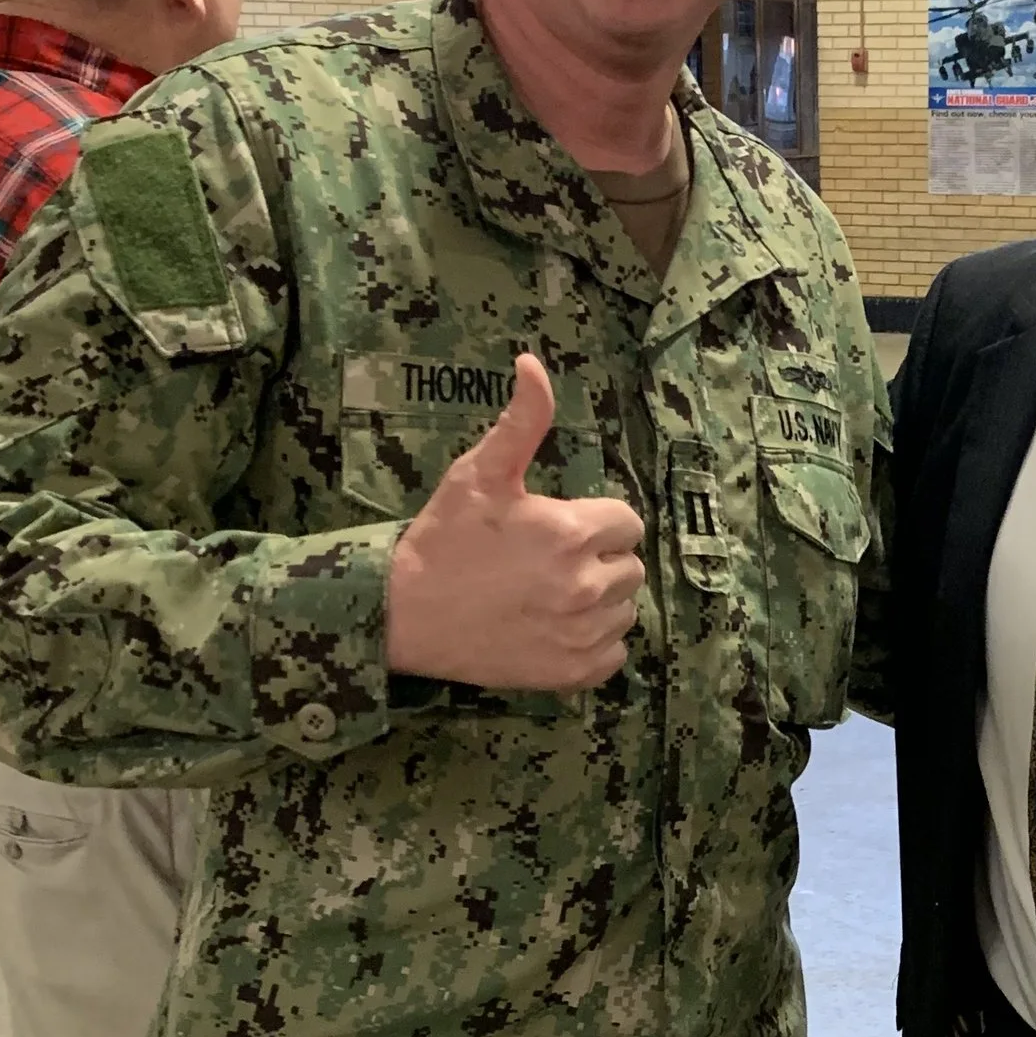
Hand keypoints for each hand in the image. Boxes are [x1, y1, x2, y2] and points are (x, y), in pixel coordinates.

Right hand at [384, 354, 645, 692]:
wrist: (405, 615)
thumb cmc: (443, 539)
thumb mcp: (480, 473)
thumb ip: (521, 422)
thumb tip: (534, 364)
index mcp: (573, 533)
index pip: (627, 521)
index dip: (597, 521)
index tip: (562, 527)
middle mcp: (587, 586)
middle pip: (630, 566)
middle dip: (601, 559)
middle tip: (552, 561)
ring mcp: (581, 634)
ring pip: (624, 610)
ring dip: (600, 600)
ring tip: (552, 594)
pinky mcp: (572, 673)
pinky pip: (614, 653)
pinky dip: (595, 642)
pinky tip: (558, 627)